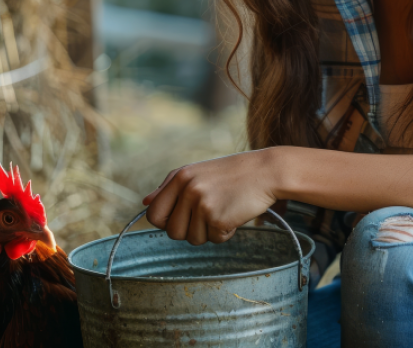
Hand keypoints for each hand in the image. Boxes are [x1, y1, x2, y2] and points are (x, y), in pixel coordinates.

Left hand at [142, 149, 278, 245]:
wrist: (267, 171)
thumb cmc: (234, 173)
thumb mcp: (198, 173)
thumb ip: (170, 187)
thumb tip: (145, 203)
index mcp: (179, 177)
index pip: (153, 214)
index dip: (166, 222)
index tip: (184, 218)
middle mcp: (187, 189)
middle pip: (172, 232)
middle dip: (189, 231)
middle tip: (208, 216)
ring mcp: (202, 203)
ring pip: (192, 239)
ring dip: (209, 232)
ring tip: (224, 211)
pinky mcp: (218, 217)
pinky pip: (215, 240)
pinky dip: (226, 233)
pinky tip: (235, 214)